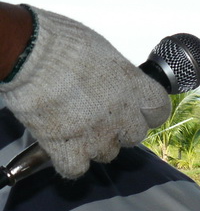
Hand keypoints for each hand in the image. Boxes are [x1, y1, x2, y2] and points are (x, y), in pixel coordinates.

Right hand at [0, 6, 171, 178]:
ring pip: (107, 154)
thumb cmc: (63, 42)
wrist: (28, 53)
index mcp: (135, 86)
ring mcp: (97, 134)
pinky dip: (69, 161)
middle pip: (135, 136)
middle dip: (121, 129)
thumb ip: (119, 75)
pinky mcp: (68, 148)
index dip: (149, 111)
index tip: (139, 109)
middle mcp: (122, 114)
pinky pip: (77, 168)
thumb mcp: (105, 51)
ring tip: (77, 126)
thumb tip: (117, 81)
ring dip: (95, 145)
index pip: (160, 111)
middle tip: (101, 116)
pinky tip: (62, 146)